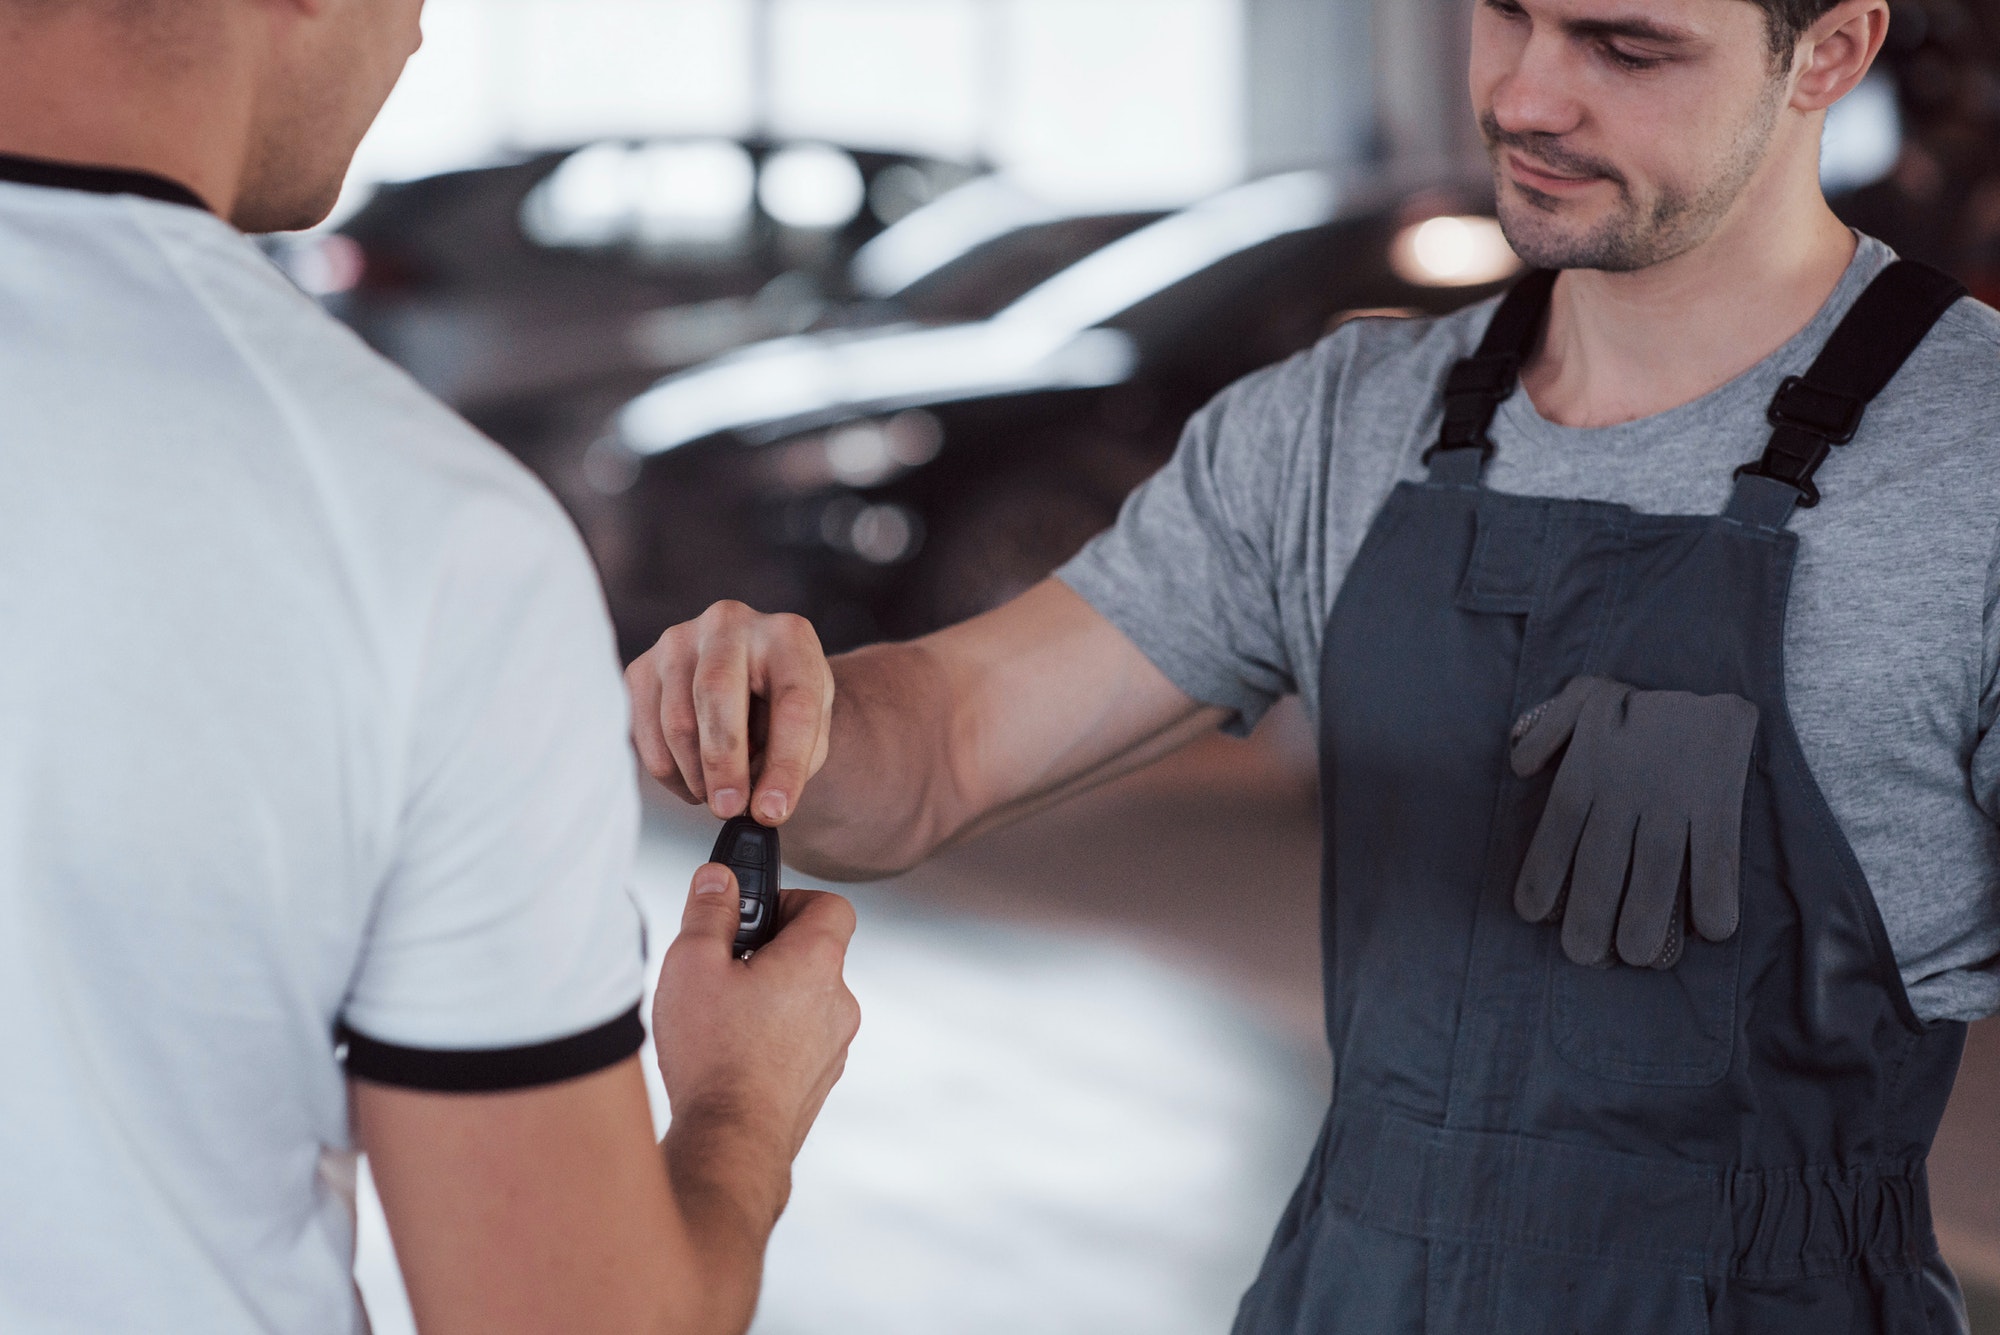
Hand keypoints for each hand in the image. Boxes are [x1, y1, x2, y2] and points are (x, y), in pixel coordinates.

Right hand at [627, 602, 834, 824]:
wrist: (746, 674)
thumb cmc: (781, 705)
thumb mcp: (810, 729)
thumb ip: (792, 763)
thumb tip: (759, 806)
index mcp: (788, 637)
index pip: (793, 700)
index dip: (785, 762)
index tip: (773, 810)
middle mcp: (729, 624)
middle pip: (716, 693)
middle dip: (723, 764)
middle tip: (729, 809)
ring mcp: (678, 641)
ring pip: (676, 721)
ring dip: (697, 775)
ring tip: (719, 794)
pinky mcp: (641, 666)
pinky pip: (644, 734)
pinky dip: (670, 772)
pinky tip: (694, 778)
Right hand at [652, 864, 860, 1164]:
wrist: (731, 1142)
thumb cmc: (713, 1055)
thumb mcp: (692, 963)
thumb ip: (709, 911)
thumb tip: (718, 879)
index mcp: (817, 962)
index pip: (831, 905)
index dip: (791, 899)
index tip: (752, 916)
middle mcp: (839, 1002)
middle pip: (814, 953)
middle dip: (770, 950)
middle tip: (724, 966)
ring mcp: (834, 1046)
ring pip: (806, 999)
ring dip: (770, 995)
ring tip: (721, 1014)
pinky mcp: (819, 1080)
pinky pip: (801, 1039)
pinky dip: (772, 1035)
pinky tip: (730, 1052)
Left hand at [1510, 676, 1758, 969]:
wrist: (1716, 670)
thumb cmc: (1640, 702)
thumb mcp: (1584, 697)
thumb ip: (1545, 729)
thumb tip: (1518, 765)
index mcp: (1588, 769)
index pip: (1557, 831)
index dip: (1543, 875)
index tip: (1532, 915)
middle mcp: (1625, 787)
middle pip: (1601, 863)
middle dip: (1589, 916)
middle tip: (1585, 955)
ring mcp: (1674, 795)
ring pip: (1656, 868)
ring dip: (1646, 917)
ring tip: (1636, 956)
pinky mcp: (1720, 800)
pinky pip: (1716, 856)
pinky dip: (1716, 894)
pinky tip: (1713, 930)